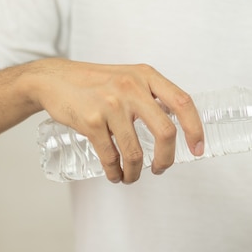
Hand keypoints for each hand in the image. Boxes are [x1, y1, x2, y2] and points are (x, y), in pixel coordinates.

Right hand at [26, 59, 204, 183]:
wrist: (53, 79)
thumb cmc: (94, 82)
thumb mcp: (128, 77)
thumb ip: (150, 95)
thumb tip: (174, 125)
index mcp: (146, 76)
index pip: (183, 102)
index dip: (195, 129)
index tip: (198, 149)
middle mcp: (132, 87)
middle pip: (165, 132)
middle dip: (166, 159)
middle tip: (160, 168)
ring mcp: (111, 104)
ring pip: (135, 151)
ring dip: (135, 172)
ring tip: (131, 176)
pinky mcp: (91, 121)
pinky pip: (110, 157)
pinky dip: (114, 172)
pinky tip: (115, 174)